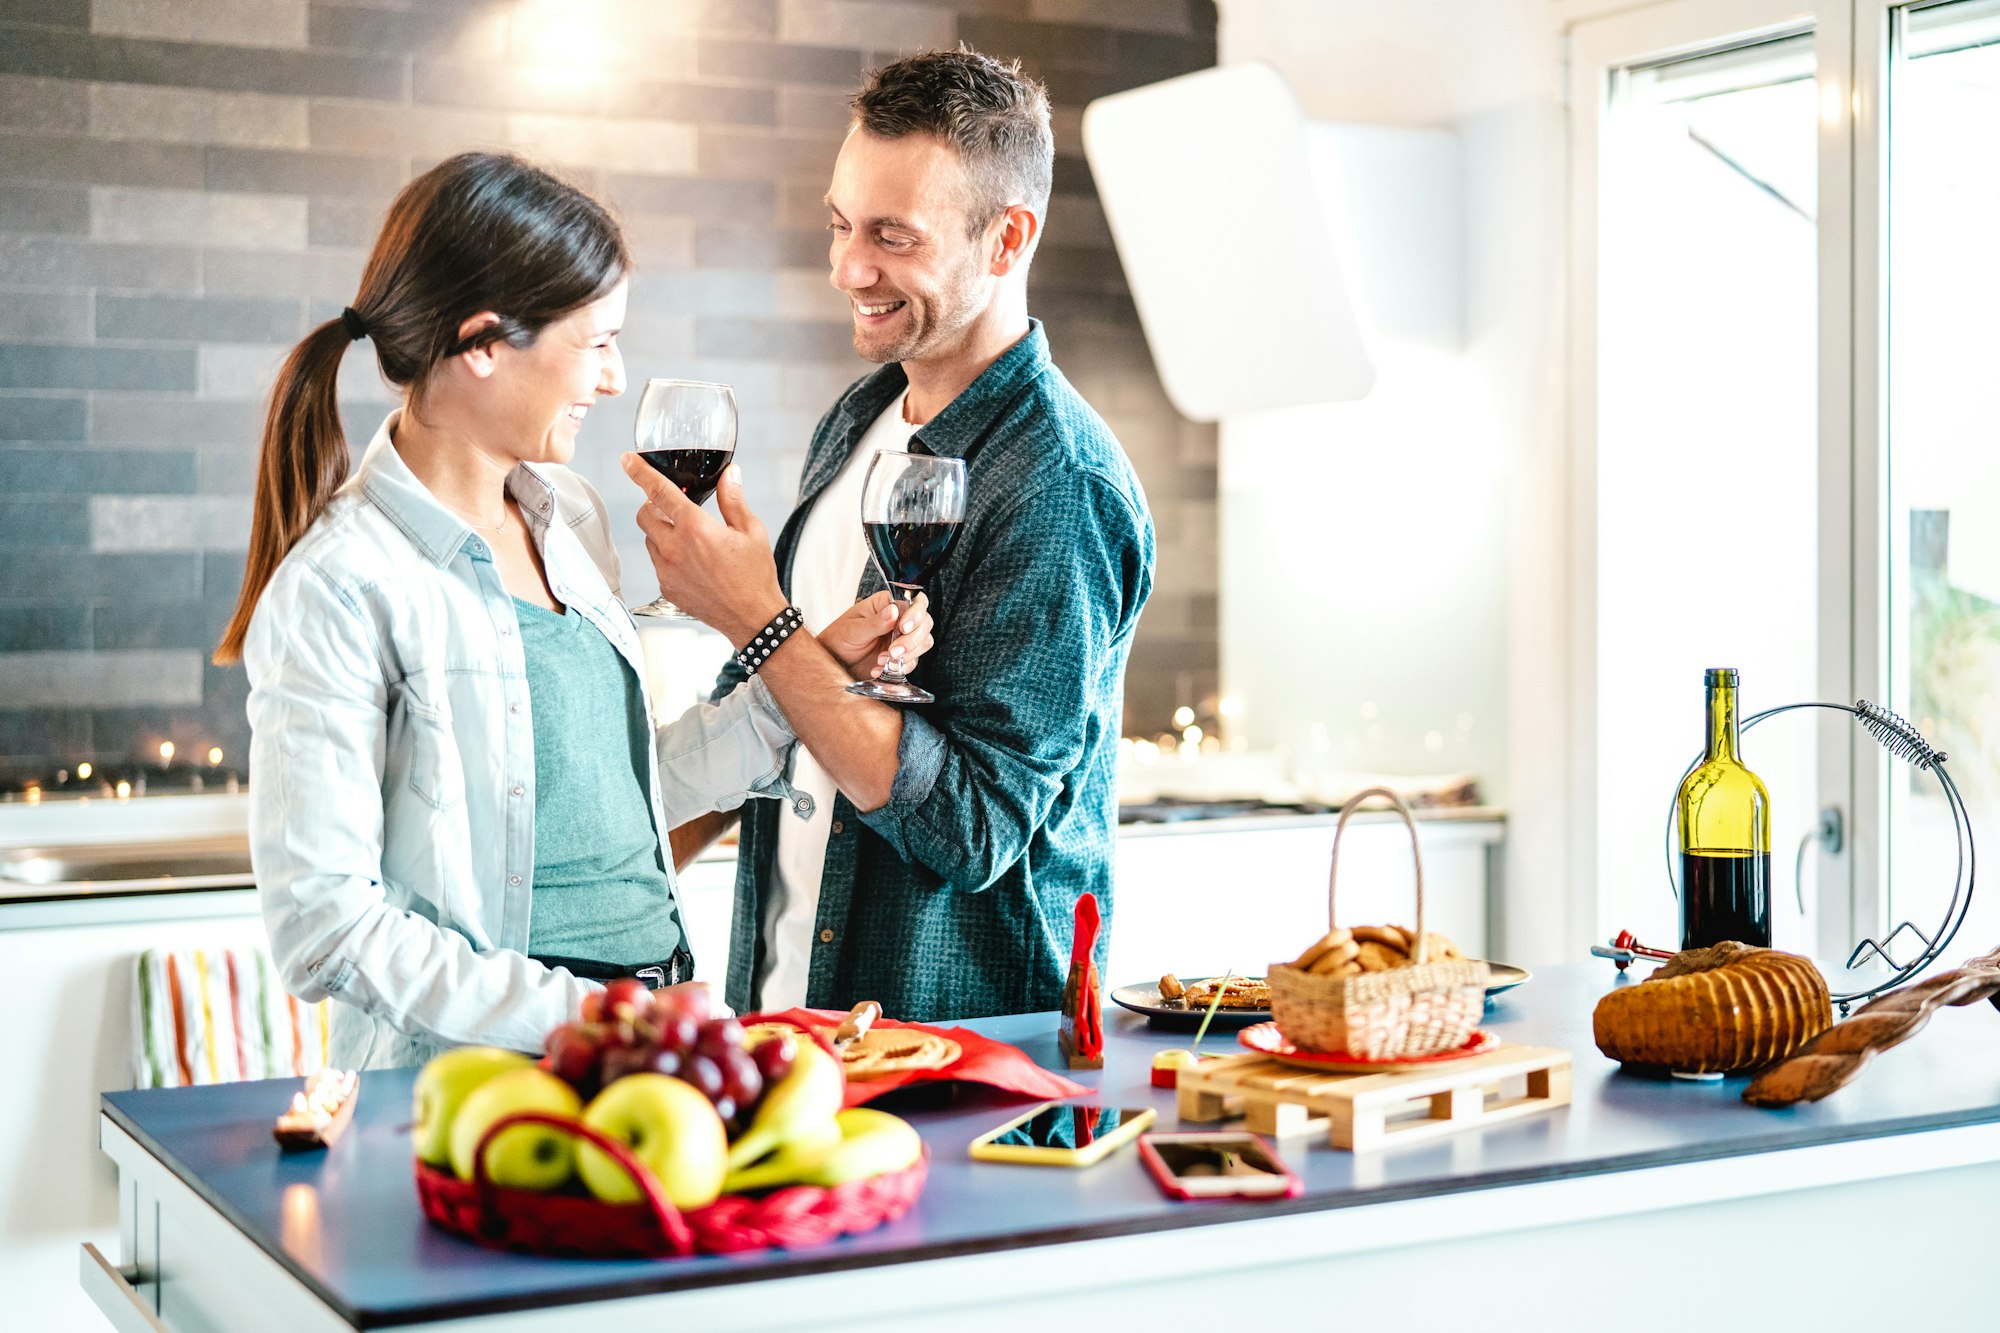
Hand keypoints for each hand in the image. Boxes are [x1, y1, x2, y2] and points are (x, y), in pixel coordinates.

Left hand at [621, 455, 786, 643]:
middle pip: (644, 515)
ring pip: (649, 539)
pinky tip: (691, 562)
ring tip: (688, 538)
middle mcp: (674, 548)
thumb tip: (730, 475)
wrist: (752, 618)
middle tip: (671, 506)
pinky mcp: (666, 588)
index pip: (658, 491)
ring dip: (661, 531)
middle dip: (652, 505)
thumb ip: (733, 500)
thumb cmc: (755, 576)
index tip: (627, 460)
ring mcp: (667, 570)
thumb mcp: (751, 531)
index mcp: (695, 528)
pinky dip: (667, 556)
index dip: (640, 472)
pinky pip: (658, 563)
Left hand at [821, 590, 932, 681]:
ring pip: (924, 642)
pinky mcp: (902, 657)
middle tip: (893, 651)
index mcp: (887, 604)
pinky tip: (880, 669)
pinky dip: (900, 668)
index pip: (914, 602)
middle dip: (913, 639)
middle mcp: (899, 619)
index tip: (904, 627)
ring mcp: (902, 638)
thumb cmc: (838, 639)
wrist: (833, 663)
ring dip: (909, 654)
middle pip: (925, 623)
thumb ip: (874, 622)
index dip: (915, 614)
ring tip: (883, 661)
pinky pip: (913, 661)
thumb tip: (893, 611)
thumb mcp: (853, 629)